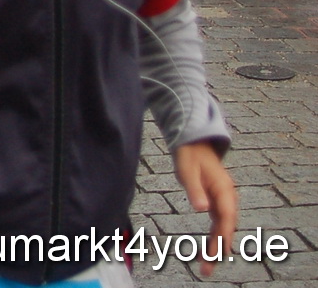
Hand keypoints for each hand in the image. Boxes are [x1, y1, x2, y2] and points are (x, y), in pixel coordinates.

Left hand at [175, 142, 236, 276]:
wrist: (194, 145)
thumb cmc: (189, 156)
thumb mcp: (187, 170)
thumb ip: (195, 190)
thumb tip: (202, 209)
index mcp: (224, 190)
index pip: (226, 216)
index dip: (223, 235)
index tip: (219, 252)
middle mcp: (227, 198)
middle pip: (226, 227)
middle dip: (219, 248)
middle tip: (208, 268)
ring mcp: (223, 202)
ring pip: (222, 228)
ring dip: (217, 247)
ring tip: (207, 267)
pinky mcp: (216, 204)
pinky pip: (217, 225)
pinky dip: (214, 238)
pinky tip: (209, 252)